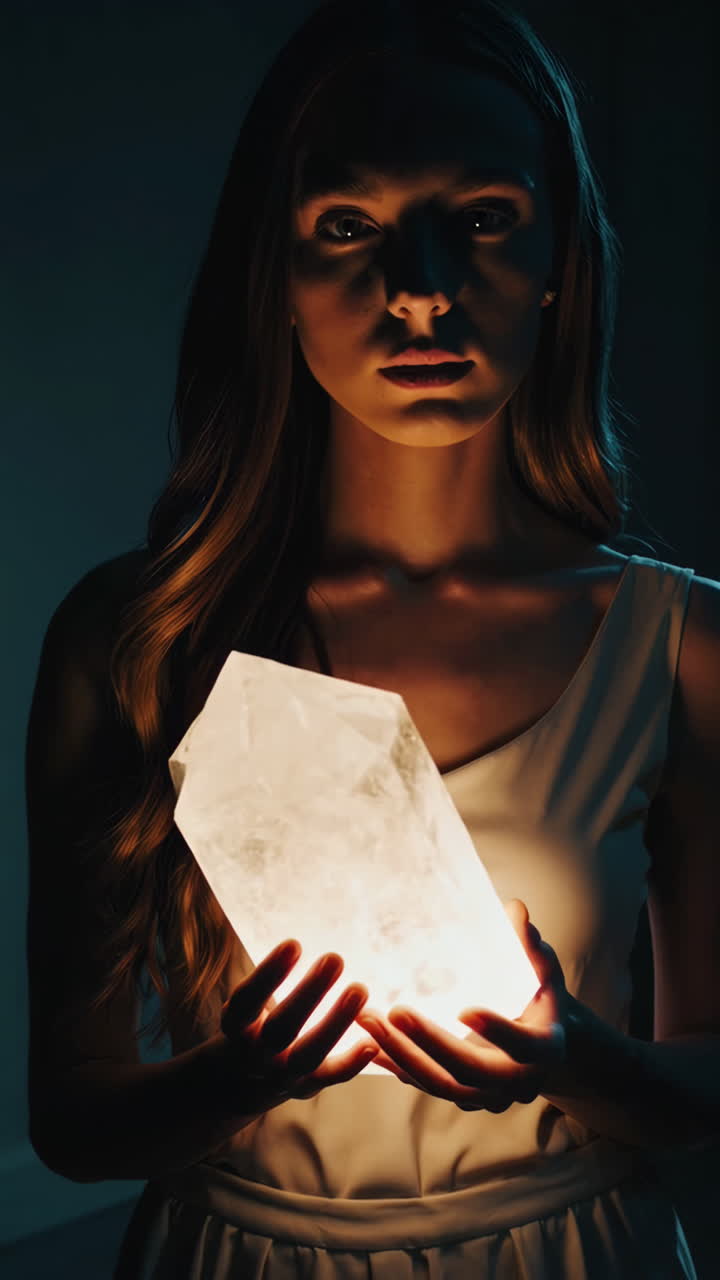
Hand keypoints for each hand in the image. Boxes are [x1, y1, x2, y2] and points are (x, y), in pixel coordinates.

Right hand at [220, 939, 378, 1104]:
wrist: (242, 1083)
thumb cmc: (250, 1027)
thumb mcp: (243, 1008)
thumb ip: (264, 984)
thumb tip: (293, 946)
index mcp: (235, 1027)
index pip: (247, 1000)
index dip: (268, 974)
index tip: (294, 943)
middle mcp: (255, 1055)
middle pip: (280, 1028)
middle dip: (308, 993)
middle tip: (335, 957)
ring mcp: (280, 1075)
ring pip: (307, 1054)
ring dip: (335, 1023)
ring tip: (360, 988)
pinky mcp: (305, 1087)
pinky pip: (329, 1078)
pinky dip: (351, 1063)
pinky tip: (372, 1042)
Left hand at [355, 900, 567, 1111]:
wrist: (542, 1047)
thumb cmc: (541, 997)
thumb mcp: (543, 971)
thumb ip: (528, 946)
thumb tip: (515, 908)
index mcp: (545, 1049)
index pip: (523, 1045)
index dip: (497, 1030)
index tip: (464, 1010)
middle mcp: (516, 1082)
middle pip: (472, 1071)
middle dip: (431, 1043)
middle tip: (396, 1012)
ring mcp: (486, 1095)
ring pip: (441, 1084)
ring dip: (402, 1053)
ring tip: (369, 1020)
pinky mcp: (460, 1096)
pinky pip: (423, 1085)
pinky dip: (395, 1064)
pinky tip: (365, 1043)